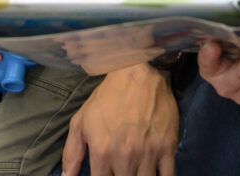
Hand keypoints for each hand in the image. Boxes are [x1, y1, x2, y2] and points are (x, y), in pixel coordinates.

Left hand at [61, 63, 177, 175]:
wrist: (136, 73)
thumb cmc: (107, 97)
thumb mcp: (81, 121)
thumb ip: (72, 153)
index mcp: (101, 151)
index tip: (105, 175)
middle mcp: (125, 156)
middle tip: (120, 170)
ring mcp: (148, 153)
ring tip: (134, 170)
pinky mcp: (167, 147)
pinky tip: (153, 172)